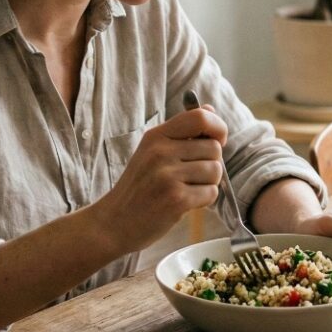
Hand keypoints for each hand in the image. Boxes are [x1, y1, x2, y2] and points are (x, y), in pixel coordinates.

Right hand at [94, 107, 227, 252]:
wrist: (114, 222)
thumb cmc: (138, 187)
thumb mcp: (151, 151)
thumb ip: (181, 132)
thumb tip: (211, 109)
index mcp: (156, 137)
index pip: (201, 117)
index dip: (217, 128)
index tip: (215, 142)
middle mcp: (161, 152)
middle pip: (214, 148)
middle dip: (211, 163)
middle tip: (192, 176)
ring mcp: (168, 175)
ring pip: (215, 171)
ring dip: (208, 183)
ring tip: (186, 189)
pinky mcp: (176, 199)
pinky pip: (211, 193)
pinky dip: (204, 200)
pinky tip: (185, 202)